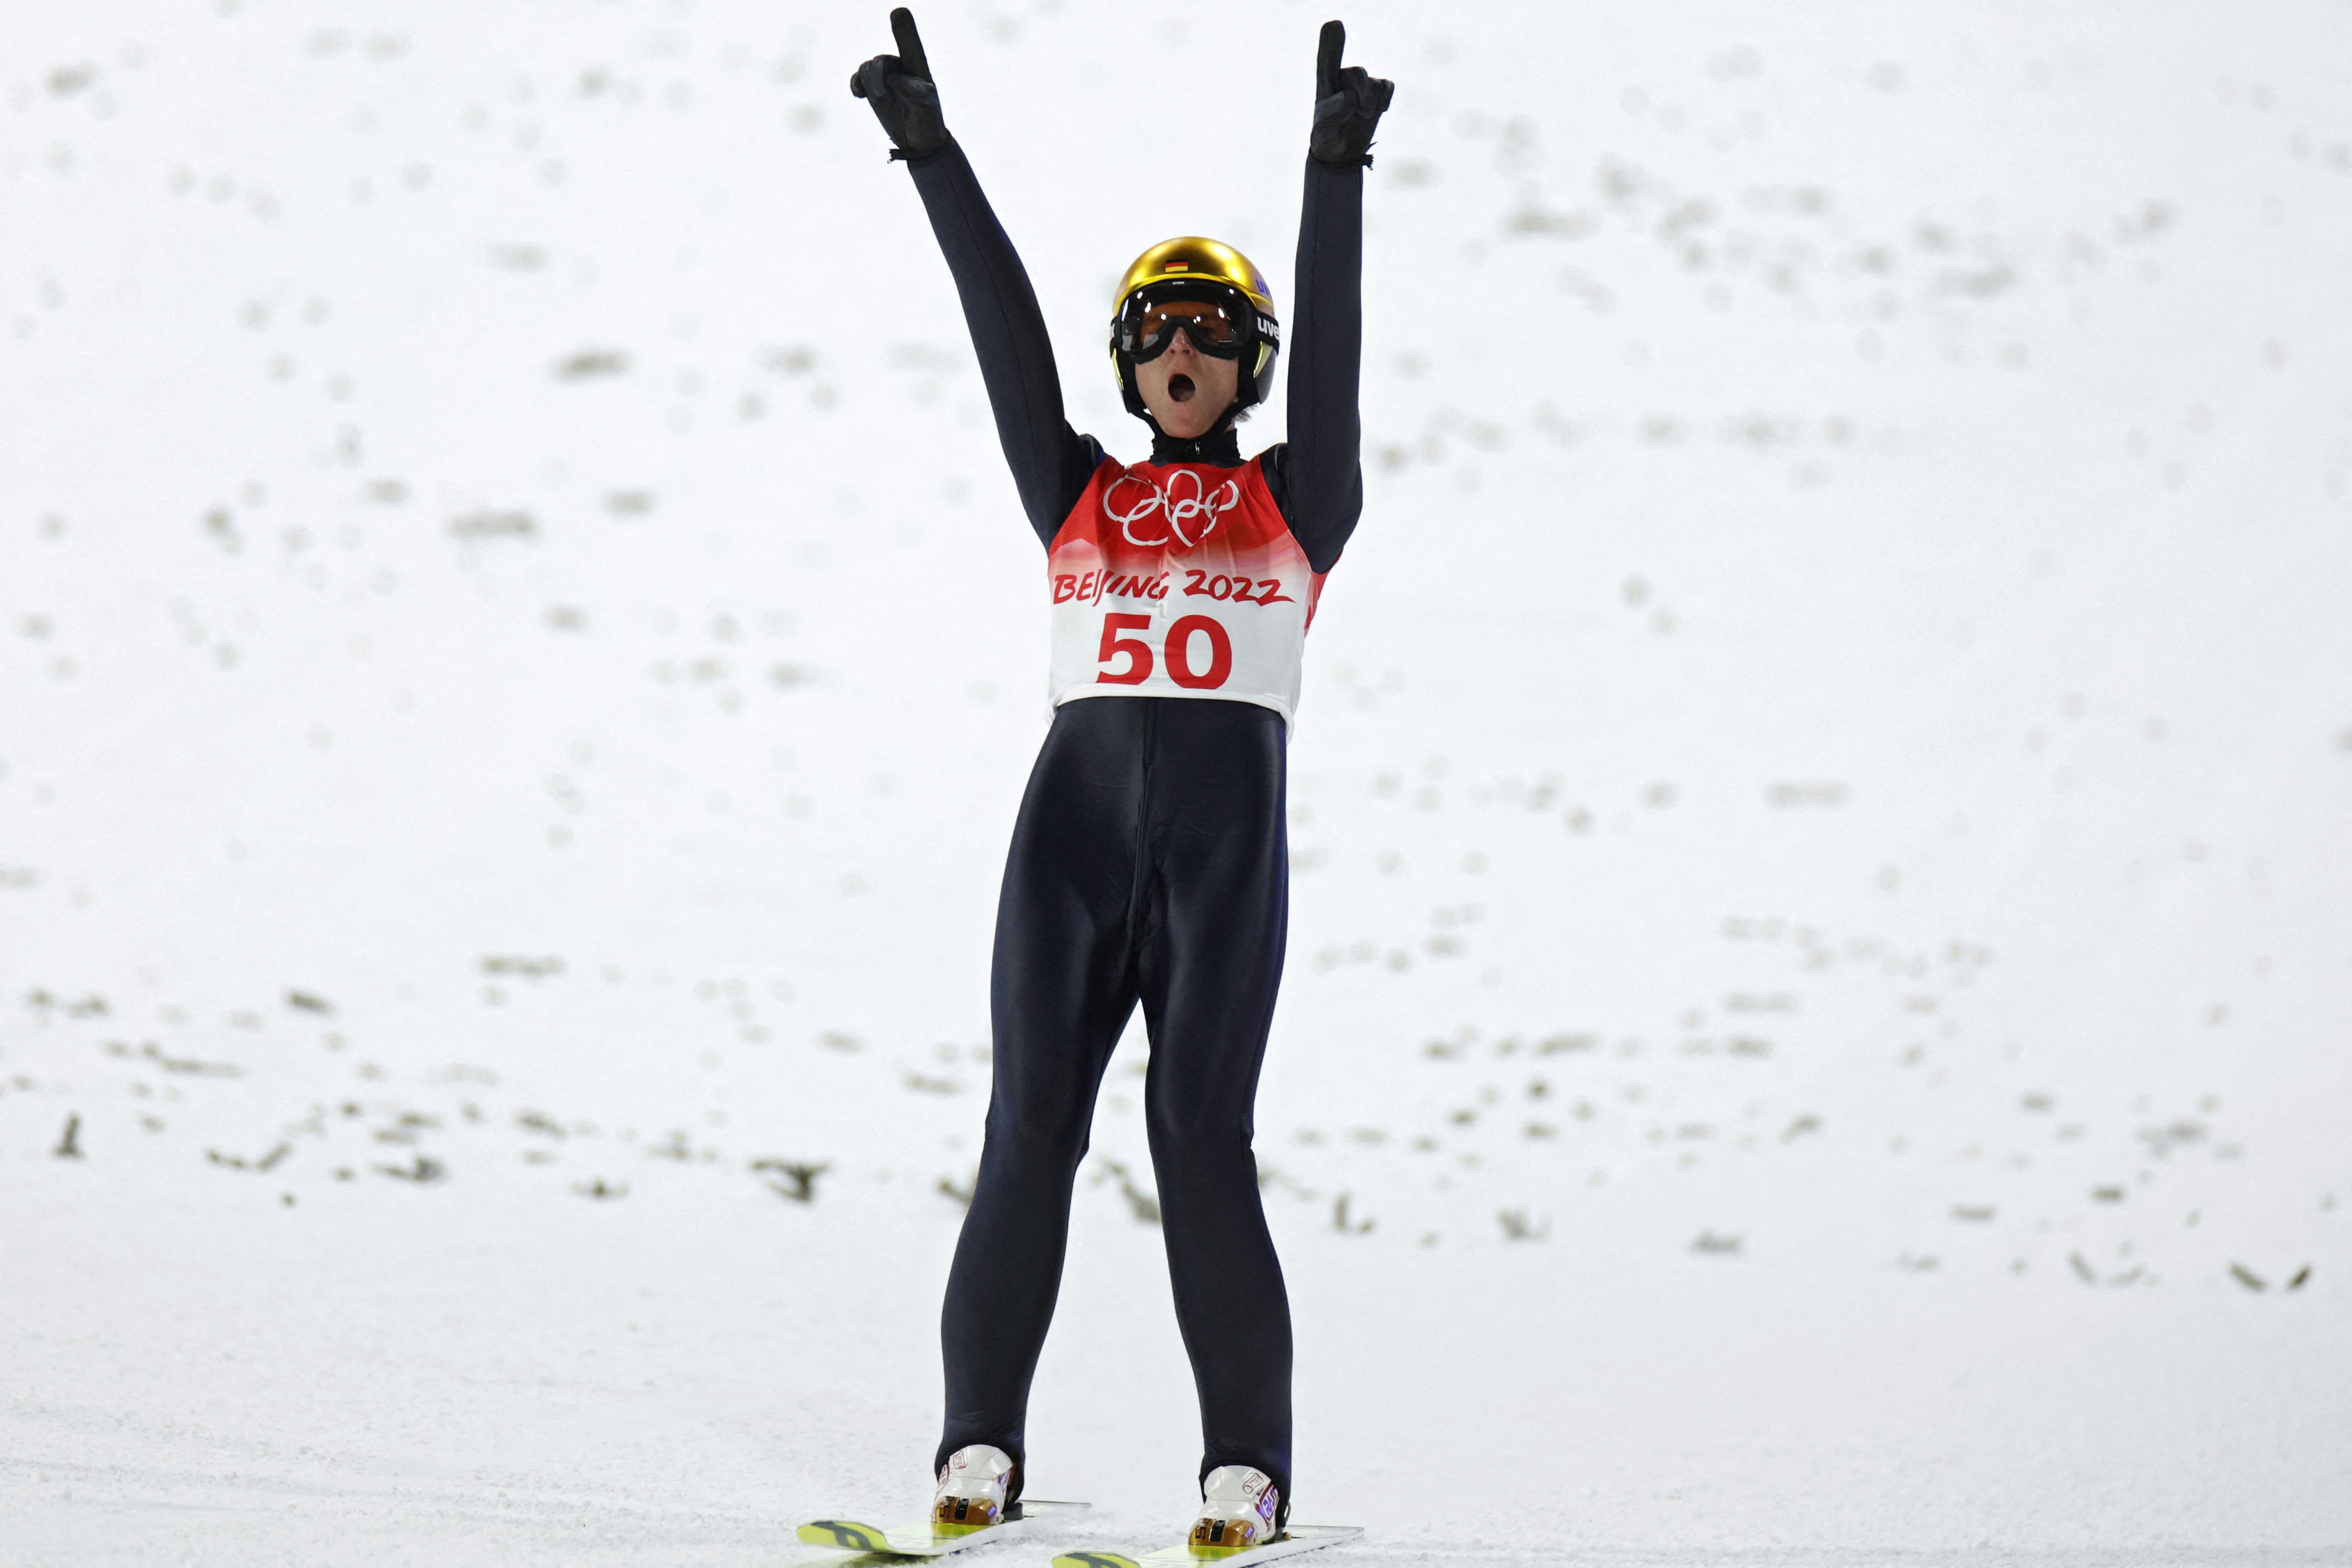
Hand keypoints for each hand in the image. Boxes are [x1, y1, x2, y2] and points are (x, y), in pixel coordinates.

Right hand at [849, 7, 947, 159]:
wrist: (918, 141)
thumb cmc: (928, 122)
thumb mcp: (928, 110)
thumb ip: (916, 93)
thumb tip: (894, 79)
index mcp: (918, 68)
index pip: (910, 45)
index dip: (903, 28)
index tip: (898, 12)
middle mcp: (900, 68)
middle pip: (880, 60)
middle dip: (877, 75)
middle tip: (881, 95)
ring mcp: (885, 78)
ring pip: (867, 67)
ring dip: (868, 82)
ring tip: (879, 99)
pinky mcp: (873, 90)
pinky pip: (857, 78)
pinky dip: (855, 85)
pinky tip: (859, 95)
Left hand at [1308, 20, 1393, 167]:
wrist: (1341, 153)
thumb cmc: (1327, 140)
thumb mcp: (1323, 134)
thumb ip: (1332, 116)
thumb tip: (1349, 97)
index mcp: (1325, 84)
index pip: (1326, 60)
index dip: (1331, 43)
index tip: (1334, 24)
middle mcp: (1342, 78)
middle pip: (1357, 73)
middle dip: (1363, 94)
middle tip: (1361, 113)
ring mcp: (1361, 83)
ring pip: (1374, 83)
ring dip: (1371, 103)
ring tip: (1363, 116)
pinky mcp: (1377, 90)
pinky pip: (1387, 86)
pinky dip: (1385, 100)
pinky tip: (1378, 111)